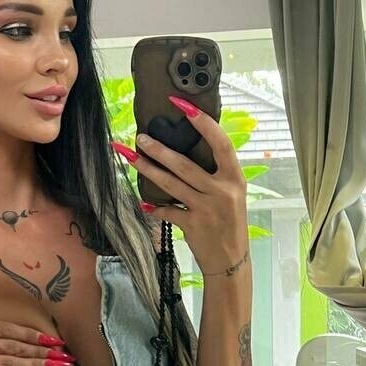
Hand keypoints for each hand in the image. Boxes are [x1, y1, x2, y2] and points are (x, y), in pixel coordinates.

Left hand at [113, 95, 249, 273]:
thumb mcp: (232, 195)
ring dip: (148, 169)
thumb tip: (186, 151)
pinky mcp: (193, 226)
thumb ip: (216, 175)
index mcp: (235, 178)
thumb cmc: (229, 224)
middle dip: (159, 150)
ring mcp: (207, 209)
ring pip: (171, 184)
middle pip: (185, 165)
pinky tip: (142, 203)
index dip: (203, 122)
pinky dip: (155, 208)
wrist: (231, 261)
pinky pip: (168, 212)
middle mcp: (222, 191)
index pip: (221, 143)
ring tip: (130, 156)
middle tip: (139, 137)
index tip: (183, 105)